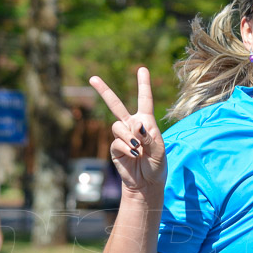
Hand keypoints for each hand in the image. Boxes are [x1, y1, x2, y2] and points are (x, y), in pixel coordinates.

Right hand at [88, 67, 166, 197]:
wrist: (146, 183)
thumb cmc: (157, 165)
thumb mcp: (159, 150)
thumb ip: (148, 136)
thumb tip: (135, 125)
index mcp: (146, 122)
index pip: (145, 100)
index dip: (143, 84)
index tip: (142, 69)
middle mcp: (132, 126)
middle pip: (116, 105)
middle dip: (104, 91)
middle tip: (92, 78)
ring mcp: (122, 136)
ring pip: (117, 126)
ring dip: (128, 136)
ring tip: (137, 149)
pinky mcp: (115, 148)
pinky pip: (116, 142)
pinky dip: (125, 147)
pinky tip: (133, 154)